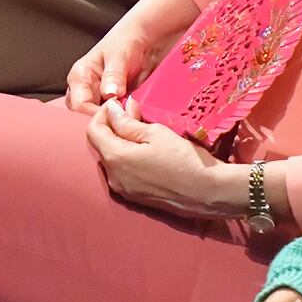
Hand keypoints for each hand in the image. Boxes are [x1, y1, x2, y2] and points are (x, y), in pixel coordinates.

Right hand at [65, 0, 193, 112]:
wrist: (146, 38)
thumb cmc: (128, 40)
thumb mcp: (120, 56)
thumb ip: (114, 75)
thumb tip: (109, 94)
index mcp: (80, 75)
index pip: (79, 104)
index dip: (94, 113)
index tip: (114, 114)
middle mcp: (85, 88)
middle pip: (84, 115)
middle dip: (102, 119)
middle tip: (122, 117)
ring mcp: (98, 96)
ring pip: (98, 117)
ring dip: (112, 119)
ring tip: (129, 115)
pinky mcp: (112, 101)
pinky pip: (112, 116)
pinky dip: (121, 118)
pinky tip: (132, 114)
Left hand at [87, 100, 241, 217]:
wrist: (208, 192)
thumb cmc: (184, 158)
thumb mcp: (156, 134)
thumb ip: (128, 122)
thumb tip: (112, 109)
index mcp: (115, 158)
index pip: (93, 131)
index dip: (103, 113)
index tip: (120, 104)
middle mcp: (113, 177)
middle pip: (100, 146)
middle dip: (112, 126)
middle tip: (133, 113)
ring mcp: (123, 190)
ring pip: (111, 159)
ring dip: (120, 142)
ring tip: (141, 130)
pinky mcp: (134, 197)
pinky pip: (122, 172)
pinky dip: (127, 158)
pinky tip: (145, 151)